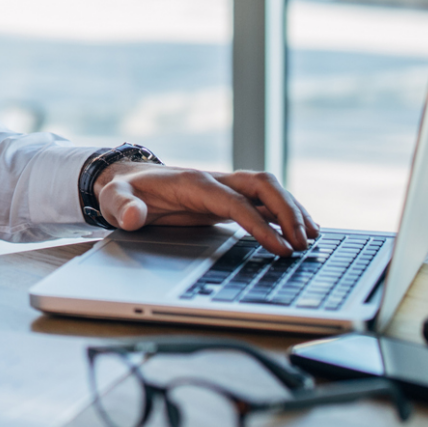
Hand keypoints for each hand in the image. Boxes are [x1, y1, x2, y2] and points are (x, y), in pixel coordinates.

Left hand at [93, 163, 318, 254]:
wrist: (126, 179)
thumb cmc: (124, 191)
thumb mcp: (114, 199)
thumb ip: (123, 207)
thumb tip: (135, 216)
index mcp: (193, 183)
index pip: (235, 201)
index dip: (259, 223)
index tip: (279, 246)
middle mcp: (215, 180)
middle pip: (262, 185)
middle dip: (287, 211)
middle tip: (304, 244)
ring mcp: (224, 187)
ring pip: (269, 189)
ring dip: (293, 210)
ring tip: (312, 239)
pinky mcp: (228, 198)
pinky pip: (265, 201)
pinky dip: (286, 213)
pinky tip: (304, 231)